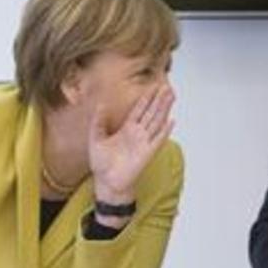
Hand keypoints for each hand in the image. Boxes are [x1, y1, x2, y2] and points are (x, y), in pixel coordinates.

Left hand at [90, 84, 175, 205]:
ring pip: (157, 121)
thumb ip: (98, 122)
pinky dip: (165, 131)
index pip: (140, 109)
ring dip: (164, 109)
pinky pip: (158, 139)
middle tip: (167, 86)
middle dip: (159, 99)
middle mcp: (138, 133)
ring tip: (171, 97)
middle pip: (151, 112)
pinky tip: (171, 121)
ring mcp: (144, 142)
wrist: (106, 182)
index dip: (147, 98)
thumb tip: (101, 104)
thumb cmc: (102, 163)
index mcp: (127, 128)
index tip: (154, 86)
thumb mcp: (96, 138)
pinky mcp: (147, 152)